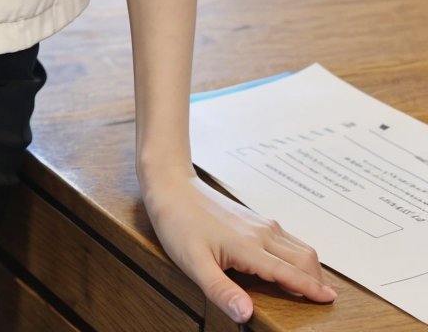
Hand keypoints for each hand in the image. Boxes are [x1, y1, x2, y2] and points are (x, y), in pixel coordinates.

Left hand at [141, 167, 337, 324]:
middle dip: (317, 279)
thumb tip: (247, 315)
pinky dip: (298, 253)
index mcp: (248, 248)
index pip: (289, 273)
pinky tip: (292, 262)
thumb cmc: (179, 224)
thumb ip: (221, 291)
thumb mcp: (194, 264)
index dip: (312, 289)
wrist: (171, 186)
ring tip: (316, 285)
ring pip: (297, 244)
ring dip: (310, 265)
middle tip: (327, 300)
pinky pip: (286, 236)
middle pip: (302, 257)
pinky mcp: (253, 218)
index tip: (331, 301)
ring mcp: (258, 223)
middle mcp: (260, 233)